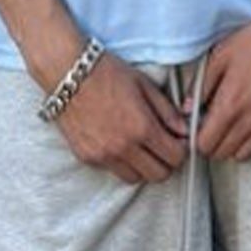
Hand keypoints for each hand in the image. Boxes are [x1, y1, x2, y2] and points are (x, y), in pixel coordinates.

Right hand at [55, 55, 189, 184]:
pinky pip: (113, 171)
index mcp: (142, 127)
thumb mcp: (144, 85)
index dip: (181, 149)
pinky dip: (121, 163)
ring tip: (140, 147)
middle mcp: (124, 147)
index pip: (176, 157)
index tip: (178, 140)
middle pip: (159, 175)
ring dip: (143, 167)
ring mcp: (104, 156)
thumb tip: (184, 130)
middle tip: (162, 146)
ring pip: (136, 178)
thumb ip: (167, 111)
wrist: (66, 72)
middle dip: (166, 162)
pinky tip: (119, 143)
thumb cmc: (106, 72)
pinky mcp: (87, 158)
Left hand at [195, 11, 250, 161]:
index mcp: (229, 105)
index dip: (197, 139)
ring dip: (233, 146)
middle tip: (212, 127)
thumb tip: (187, 106)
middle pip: (222, 153)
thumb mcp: (220, 56)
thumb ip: (201, 85)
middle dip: (212, 143)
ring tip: (232, 128)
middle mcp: (249, 121)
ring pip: (243, 156)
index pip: (205, 143)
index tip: (197, 127)